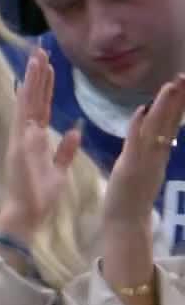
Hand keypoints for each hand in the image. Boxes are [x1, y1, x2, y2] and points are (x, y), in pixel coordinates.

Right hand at [0, 48, 82, 241]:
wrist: (25, 214)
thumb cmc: (40, 198)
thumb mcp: (59, 171)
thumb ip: (64, 151)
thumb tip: (74, 131)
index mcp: (35, 140)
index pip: (41, 108)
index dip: (45, 87)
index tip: (49, 67)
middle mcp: (26, 134)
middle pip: (33, 98)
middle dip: (38, 74)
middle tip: (40, 50)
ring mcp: (21, 136)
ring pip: (29, 100)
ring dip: (33, 78)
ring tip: (37, 55)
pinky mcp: (21, 141)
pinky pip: (25, 113)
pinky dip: (28, 95)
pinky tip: (30, 79)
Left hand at [103, 73, 184, 230]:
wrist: (126, 222)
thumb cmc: (129, 194)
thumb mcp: (140, 164)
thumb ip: (145, 145)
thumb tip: (147, 121)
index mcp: (158, 153)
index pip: (170, 123)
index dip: (177, 103)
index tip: (183, 82)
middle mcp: (157, 154)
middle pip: (169, 121)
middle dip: (178, 98)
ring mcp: (146, 161)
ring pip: (158, 128)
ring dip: (165, 107)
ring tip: (172, 85)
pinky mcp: (132, 168)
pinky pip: (137, 144)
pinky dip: (139, 127)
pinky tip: (142, 110)